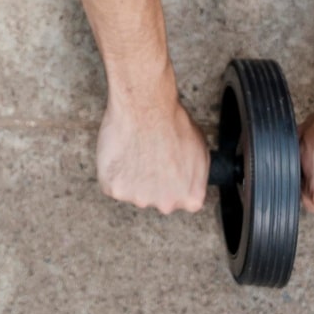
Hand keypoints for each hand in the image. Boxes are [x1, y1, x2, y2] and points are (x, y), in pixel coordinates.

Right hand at [95, 93, 210, 212]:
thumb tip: (190, 179)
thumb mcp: (201, 150)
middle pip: (157, 198)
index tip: (166, 164)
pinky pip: (112, 184)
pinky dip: (113, 171)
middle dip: (152, 181)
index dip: (172, 179)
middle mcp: (166, 205)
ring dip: (132, 176)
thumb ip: (195, 175)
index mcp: (191, 197)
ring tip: (134, 148)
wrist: (146, 108)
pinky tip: (121, 151)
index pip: (182, 198)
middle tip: (148, 154)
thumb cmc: (173, 122)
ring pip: (133, 191)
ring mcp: (139, 199)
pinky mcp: (115, 189)